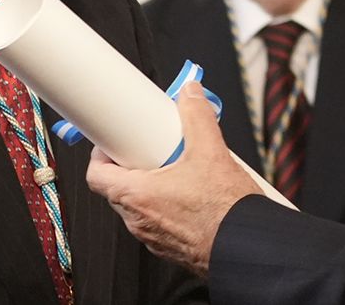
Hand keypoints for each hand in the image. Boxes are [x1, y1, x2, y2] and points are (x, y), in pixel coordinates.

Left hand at [86, 81, 261, 276]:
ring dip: (150, 187)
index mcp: (137, 196)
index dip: (102, 154)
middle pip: (117, 188)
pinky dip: (165, 206)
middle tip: (151, 149)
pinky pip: (156, 222)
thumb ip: (197, 116)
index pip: (97, 175)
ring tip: (175, 170)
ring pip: (137, 206)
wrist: (247, 248)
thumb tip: (191, 95)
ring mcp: (152, 238)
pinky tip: (190, 194)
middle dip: (131, 166)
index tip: (115, 141)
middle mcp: (139, 221)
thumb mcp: (211, 152)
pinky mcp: (169, 248)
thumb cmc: (225, 213)